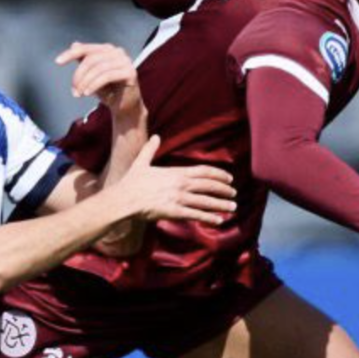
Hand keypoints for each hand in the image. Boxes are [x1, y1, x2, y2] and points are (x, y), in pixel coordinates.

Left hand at [55, 42, 144, 124]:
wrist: (124, 108)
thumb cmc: (108, 91)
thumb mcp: (92, 76)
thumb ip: (84, 61)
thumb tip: (74, 44)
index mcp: (108, 49)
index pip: (85, 48)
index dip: (70, 54)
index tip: (57, 62)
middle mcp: (118, 52)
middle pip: (91, 59)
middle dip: (79, 75)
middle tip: (73, 90)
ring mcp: (125, 61)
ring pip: (98, 68)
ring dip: (85, 82)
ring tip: (79, 94)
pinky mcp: (130, 72)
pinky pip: (107, 76)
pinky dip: (94, 85)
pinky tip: (87, 93)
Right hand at [116, 135, 234, 224]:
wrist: (124, 199)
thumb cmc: (131, 182)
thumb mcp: (141, 162)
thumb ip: (150, 149)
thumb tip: (155, 136)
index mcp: (176, 172)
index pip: (204, 170)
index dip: (219, 174)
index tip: (229, 178)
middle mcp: (180, 184)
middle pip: (209, 185)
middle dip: (224, 189)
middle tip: (234, 193)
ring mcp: (178, 198)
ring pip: (206, 201)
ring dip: (221, 204)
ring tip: (233, 207)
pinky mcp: (174, 212)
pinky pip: (195, 215)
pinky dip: (208, 218)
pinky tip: (218, 220)